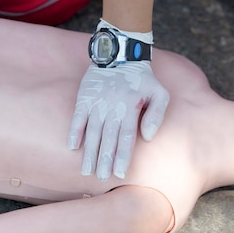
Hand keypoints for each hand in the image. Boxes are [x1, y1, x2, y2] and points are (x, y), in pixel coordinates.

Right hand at [68, 61, 168, 179]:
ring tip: (86, 170)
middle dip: (104, 160)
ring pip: (92, 132)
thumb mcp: (160, 93)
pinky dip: (75, 132)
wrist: (121, 54)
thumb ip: (157, 115)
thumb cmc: (143, 79)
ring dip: (89, 152)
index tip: (119, 173)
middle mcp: (112, 107)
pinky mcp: (84, 97)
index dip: (122, 156)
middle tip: (101, 178)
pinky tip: (73, 147)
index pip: (126, 138)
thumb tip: (148, 137)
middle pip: (108, 139)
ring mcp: (97, 103)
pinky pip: (78, 117)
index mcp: (130, 108)